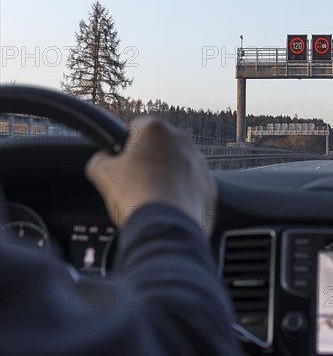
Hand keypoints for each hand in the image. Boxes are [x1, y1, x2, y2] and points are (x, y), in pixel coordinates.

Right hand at [85, 116, 216, 235]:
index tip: (123, 163)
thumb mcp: (102, 173)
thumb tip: (104, 159)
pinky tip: (169, 206)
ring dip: (166, 176)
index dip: (126, 146)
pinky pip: (191, 185)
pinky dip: (181, 193)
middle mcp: (182, 140)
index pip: (136, 127)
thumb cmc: (136, 196)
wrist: (167, 228)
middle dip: (149, 160)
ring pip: (177, 165)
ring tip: (153, 197)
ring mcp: (200, 163)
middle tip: (136, 182)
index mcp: (156, 129)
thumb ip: (100, 158)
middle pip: (159, 147)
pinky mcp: (209, 184)